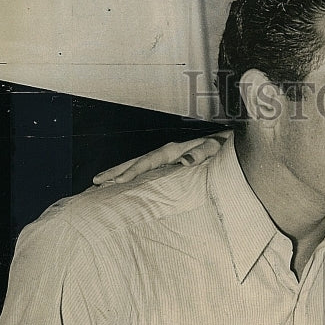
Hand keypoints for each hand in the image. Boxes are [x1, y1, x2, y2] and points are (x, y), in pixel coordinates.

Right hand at [92, 133, 229, 185]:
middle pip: (135, 162)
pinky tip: (123, 182)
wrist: (229, 142)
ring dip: (118, 172)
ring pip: (137, 164)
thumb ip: (200, 154)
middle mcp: (166, 152)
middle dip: (115, 172)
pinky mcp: (169, 162)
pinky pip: (145, 169)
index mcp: (173, 150)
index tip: (117, 182)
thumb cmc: (223, 148)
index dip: (131, 172)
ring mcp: (166, 157)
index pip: (147, 162)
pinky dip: (131, 174)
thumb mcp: (214, 150)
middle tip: (96, 182)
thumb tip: (182, 162)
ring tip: (99, 181)